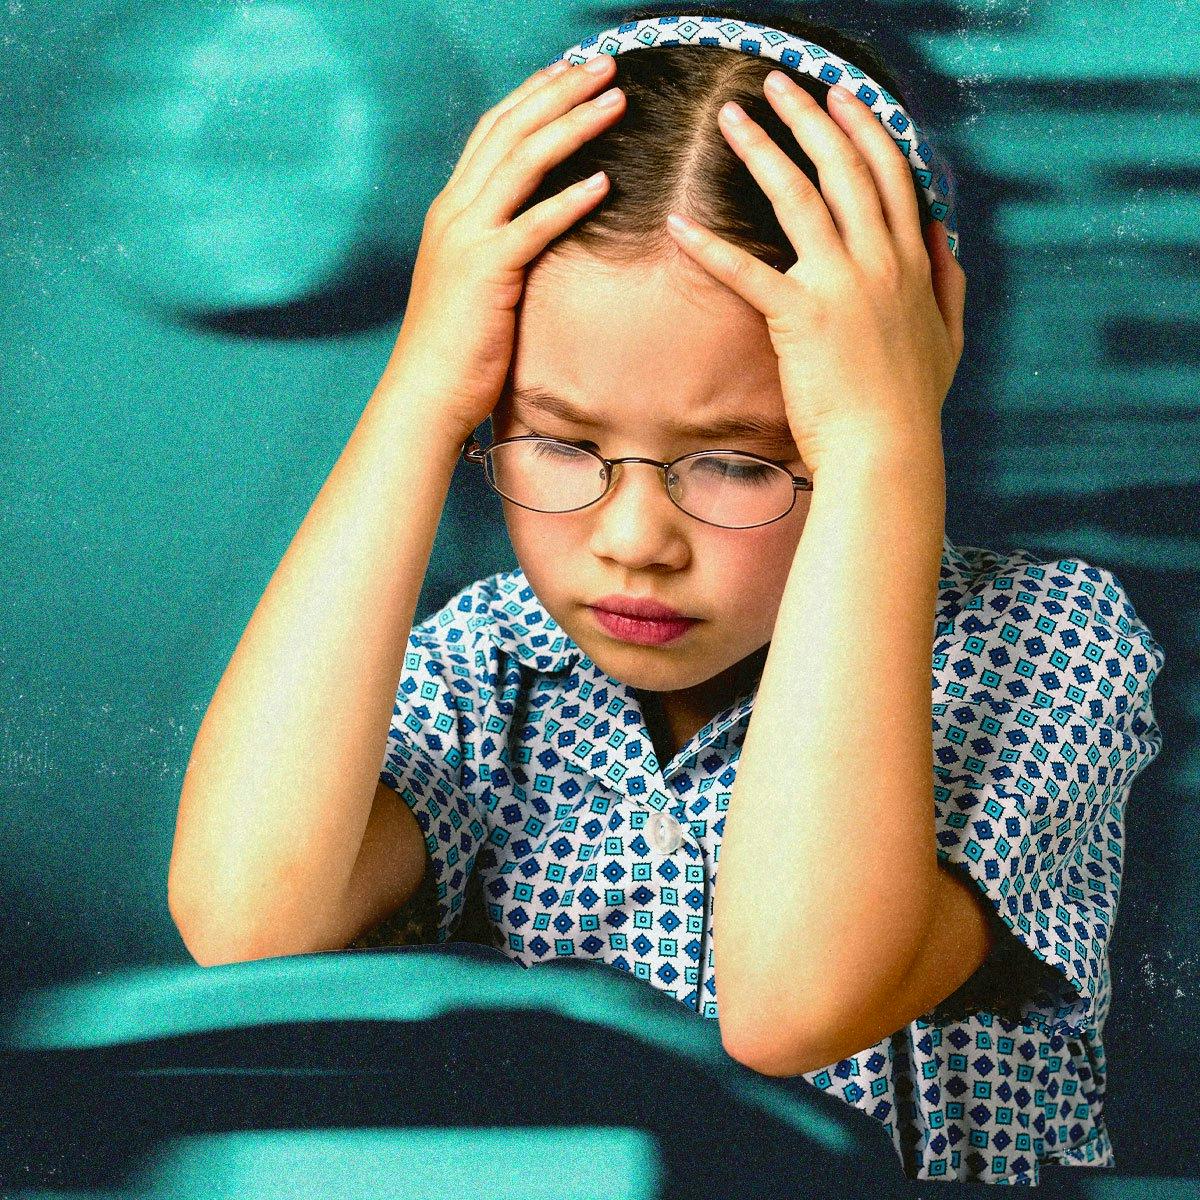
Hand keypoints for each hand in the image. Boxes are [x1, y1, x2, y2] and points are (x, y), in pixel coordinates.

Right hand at [379, 54, 625, 442]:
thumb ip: (495, 246)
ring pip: (522, 162)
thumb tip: (529, 231)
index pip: (492, 134)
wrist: (424, 392)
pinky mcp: (485, 271)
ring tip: (614, 100)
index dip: (532, 97)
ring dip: (572, 125)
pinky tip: (604, 182)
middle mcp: (454, 212)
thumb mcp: (472, 281)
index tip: (570, 72)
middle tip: (605, 65)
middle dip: (559, 91)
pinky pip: (533, 224)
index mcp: (451, 210)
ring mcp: (466, 238)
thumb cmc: (454, 347)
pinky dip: (569, 200)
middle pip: (510, 130)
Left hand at [664, 73, 965, 475]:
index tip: (842, 96)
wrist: (887, 451)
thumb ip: (949, 284)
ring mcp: (841, 284)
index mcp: (912, 262)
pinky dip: (709, 246)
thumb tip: (947, 240)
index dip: (865, 129)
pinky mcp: (800, 317)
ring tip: (730, 119)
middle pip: (844, 168)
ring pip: (798, 196)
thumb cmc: (911, 405)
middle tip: (778, 85)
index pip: (892, 175)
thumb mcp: (948, 339)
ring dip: (761, 150)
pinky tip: (678, 223)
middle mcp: (880, 260)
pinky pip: (746, 270)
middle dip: (810, 116)